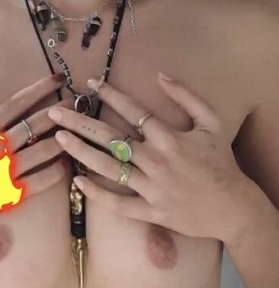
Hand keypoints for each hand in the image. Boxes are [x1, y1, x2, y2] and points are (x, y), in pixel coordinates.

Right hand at [0, 73, 69, 243]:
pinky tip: (67, 163)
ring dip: (64, 138)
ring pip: (44, 151)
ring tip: (77, 130)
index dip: (40, 88)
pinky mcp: (8, 196)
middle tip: (76, 102)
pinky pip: (41, 181)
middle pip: (36, 124)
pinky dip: (57, 171)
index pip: (18, 103)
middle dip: (59, 111)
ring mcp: (3, 173)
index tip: (57, 79)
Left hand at [47, 73, 250, 240]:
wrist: (233, 207)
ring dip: (81, 152)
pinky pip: (118, 204)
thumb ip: (187, 96)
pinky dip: (96, 193)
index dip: (110, 94)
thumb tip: (161, 75)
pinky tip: (77, 180)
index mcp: (169, 138)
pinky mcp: (150, 212)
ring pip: (108, 169)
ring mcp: (151, 188)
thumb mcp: (211, 122)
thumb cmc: (220, 161)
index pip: (133, 111)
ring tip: (59, 139)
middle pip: (110, 139)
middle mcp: (156, 162)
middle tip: (54, 113)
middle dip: (80, 124)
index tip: (90, 83)